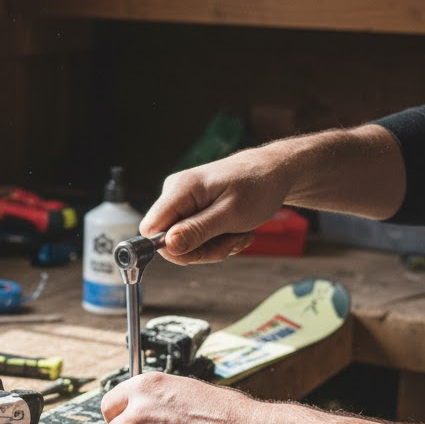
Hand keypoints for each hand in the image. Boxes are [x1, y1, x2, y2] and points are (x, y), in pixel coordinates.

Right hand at [141, 146, 291, 264]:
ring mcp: (183, 204)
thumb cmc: (257, 187)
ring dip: (215, 247)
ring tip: (238, 233)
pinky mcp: (191, 211)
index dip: (172, 248)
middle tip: (231, 241)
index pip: (150, 229)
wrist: (274, 173)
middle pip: (169, 242)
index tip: (203, 248)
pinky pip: (194, 240)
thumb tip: (167, 246)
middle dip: (202, 250)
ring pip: (184, 245)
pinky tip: (235, 231)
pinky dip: (218, 242)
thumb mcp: (231, 213)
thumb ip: (198, 230)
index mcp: (180, 189)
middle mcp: (175, 195)